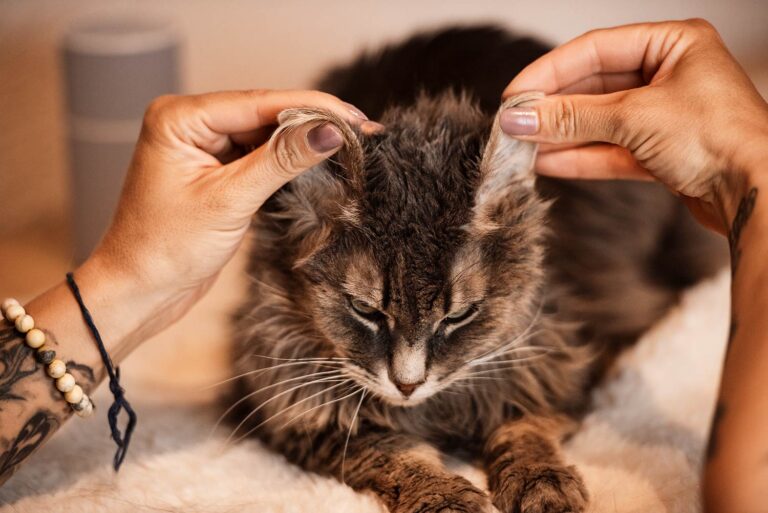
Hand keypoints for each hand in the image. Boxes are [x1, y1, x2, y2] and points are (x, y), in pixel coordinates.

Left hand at [76, 89, 367, 353]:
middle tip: (363, 131)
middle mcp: (190, 123)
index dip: (312, 107)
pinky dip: (288, 161)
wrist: (140, 292)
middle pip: (266, 114)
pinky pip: (259, 156)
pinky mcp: (216, 170)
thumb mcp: (229, 201)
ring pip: (266, 135)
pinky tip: (319, 160)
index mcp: (179, 118)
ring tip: (351, 145)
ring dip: (304, 142)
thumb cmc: (166, 249)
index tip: (354, 117)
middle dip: (312, 123)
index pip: (259, 103)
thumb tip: (328, 131)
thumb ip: (280, 161)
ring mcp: (203, 146)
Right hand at [501, 19, 767, 230]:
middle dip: (553, 108)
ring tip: (522, 147)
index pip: (596, 49)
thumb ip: (572, 116)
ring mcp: (665, 116)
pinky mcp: (662, 153)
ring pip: (600, 121)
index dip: (550, 71)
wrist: (758, 192)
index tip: (516, 93)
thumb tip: (521, 117)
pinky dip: (580, 156)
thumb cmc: (719, 138)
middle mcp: (670, 75)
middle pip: (595, 87)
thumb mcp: (634, 117)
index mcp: (674, 44)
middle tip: (514, 124)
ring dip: (561, 135)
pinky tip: (547, 162)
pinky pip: (611, 149)